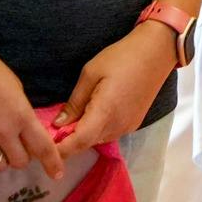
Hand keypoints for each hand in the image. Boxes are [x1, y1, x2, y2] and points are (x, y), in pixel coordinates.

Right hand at [0, 45, 63, 179]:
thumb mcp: (17, 91)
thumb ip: (23, 115)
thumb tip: (26, 134)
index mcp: (22, 116)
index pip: (43, 148)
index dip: (52, 164)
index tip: (57, 174)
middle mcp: (3, 132)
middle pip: (20, 162)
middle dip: (21, 156)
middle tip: (15, 146)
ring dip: (0, 159)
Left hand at [53, 21, 175, 160]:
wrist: (156, 52)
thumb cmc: (122, 57)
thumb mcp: (90, 73)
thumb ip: (74, 102)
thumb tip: (59, 124)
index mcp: (105, 112)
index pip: (78, 142)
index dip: (60, 150)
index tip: (45, 149)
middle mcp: (118, 125)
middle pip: (87, 143)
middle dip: (68, 141)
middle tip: (51, 131)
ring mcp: (128, 126)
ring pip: (98, 139)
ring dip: (83, 135)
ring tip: (69, 121)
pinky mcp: (134, 123)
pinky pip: (110, 133)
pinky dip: (96, 129)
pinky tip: (91, 115)